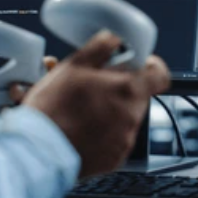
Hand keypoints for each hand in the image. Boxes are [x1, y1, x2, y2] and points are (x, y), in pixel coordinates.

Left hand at [0, 50, 57, 144]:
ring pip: (27, 105)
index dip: (38, 67)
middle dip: (34, 83)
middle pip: (31, 87)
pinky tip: (6, 113)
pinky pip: (16, 123)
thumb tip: (0, 33)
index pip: (24, 70)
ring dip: (24, 98)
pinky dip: (16, 117)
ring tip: (11, 97)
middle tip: (19, 84)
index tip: (47, 63)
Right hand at [21, 31, 170, 178]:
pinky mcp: (114, 159)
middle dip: (120, 89)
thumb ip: (101, 47)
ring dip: (110, 110)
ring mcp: (124, 140)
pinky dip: (103, 133)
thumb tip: (114, 38)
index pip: (160, 75)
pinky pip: (115, 139)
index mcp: (128, 90)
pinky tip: (81, 129)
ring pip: (125, 117)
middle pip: (138, 95)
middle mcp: (132, 116)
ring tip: (82, 110)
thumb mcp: (74, 65)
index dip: (150, 66)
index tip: (137, 64)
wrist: (37, 151)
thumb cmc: (53, 109)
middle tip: (94, 87)